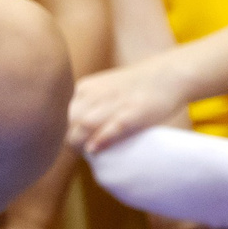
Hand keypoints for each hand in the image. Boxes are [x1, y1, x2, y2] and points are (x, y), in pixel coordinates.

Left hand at [68, 64, 189, 154]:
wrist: (169, 75)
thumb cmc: (138, 85)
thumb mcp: (105, 88)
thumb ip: (89, 104)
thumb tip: (78, 129)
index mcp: (85, 88)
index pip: (58, 113)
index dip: (58, 131)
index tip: (68, 142)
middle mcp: (95, 94)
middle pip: (67, 121)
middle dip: (67, 139)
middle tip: (76, 152)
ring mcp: (114, 103)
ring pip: (83, 125)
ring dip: (78, 143)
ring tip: (85, 154)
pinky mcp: (132, 113)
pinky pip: (110, 128)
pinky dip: (100, 140)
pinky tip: (95, 150)